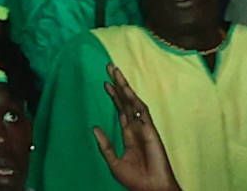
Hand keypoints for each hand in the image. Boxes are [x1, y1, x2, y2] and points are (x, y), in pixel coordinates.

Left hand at [94, 72, 180, 190]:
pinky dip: (135, 101)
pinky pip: (143, 113)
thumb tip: (95, 128)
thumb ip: (105, 146)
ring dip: (125, 87)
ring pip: (134, 103)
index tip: (105, 83)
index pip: (121, 111)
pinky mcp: (151, 131)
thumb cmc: (135, 180)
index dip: (114, 97)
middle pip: (126, 102)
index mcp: (129, 136)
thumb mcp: (114, 163)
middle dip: (119, 85)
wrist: (151, 189)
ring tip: (116, 72)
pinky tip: (127, 91)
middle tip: (110, 67)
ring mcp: (144, 128)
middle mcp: (137, 129)